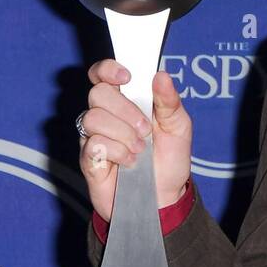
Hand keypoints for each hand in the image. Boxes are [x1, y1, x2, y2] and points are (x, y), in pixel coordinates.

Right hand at [78, 60, 192, 222]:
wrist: (163, 197)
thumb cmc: (169, 160)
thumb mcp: (179, 128)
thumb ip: (169, 102)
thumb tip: (161, 75)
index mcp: (127, 101)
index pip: (103, 74)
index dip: (108, 69)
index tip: (126, 78)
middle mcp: (106, 115)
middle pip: (97, 93)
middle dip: (125, 111)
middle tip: (145, 130)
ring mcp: (94, 136)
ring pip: (93, 118)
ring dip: (123, 134)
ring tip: (140, 150)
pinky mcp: (88, 159)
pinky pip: (93, 145)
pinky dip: (117, 153)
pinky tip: (129, 162)